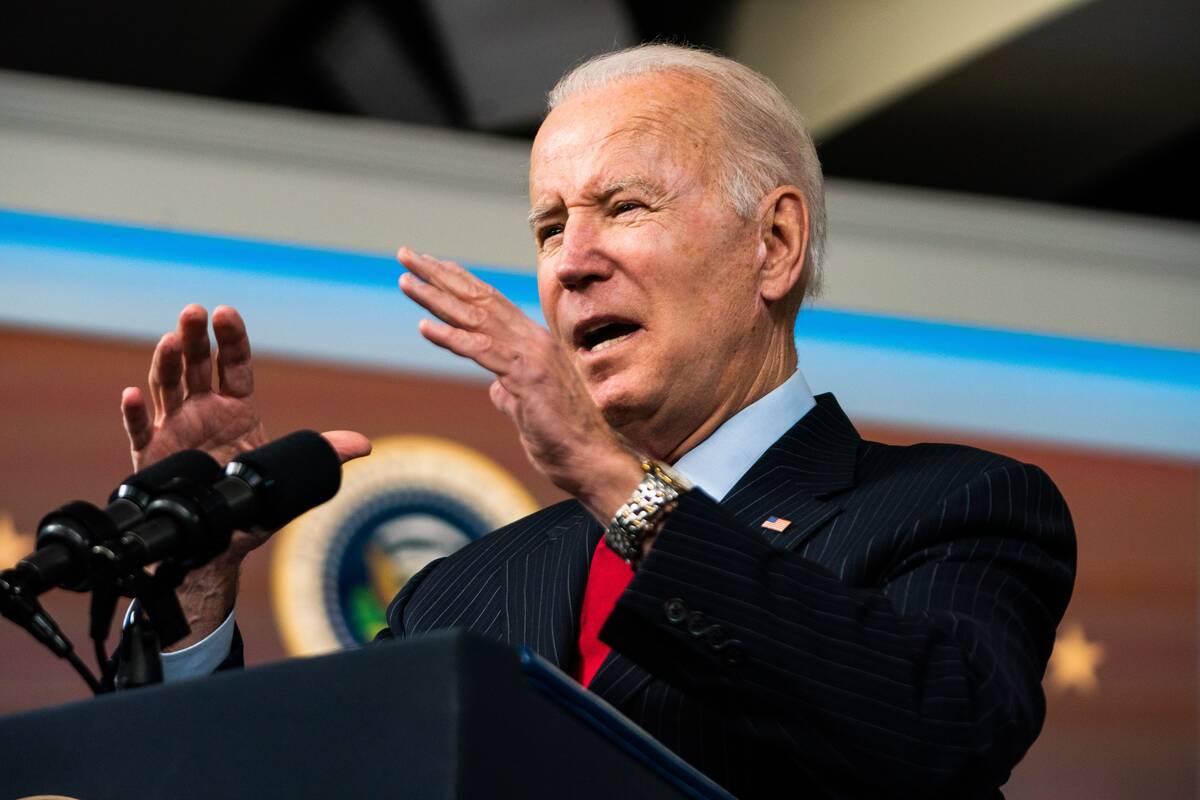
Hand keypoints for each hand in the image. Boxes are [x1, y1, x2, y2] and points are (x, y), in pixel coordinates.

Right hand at [121, 304, 371, 475]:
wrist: (221, 538)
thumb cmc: (253, 499)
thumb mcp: (290, 472)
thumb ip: (322, 453)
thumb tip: (363, 445)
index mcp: (237, 407)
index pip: (234, 364)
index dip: (231, 339)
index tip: (226, 313)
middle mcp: (204, 410)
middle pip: (197, 365)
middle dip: (195, 338)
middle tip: (194, 312)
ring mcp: (175, 427)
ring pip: (167, 387)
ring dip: (167, 363)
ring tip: (170, 341)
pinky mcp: (152, 453)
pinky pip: (140, 430)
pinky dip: (134, 413)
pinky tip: (131, 396)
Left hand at [397, 248, 642, 522]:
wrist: (593, 459)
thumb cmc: (564, 439)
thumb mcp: (529, 408)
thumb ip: (511, 391)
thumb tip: (495, 390)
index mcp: (534, 342)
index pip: (490, 302)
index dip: (458, 280)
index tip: (430, 265)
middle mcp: (533, 339)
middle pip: (479, 298)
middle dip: (438, 275)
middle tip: (405, 255)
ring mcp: (532, 355)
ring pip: (476, 317)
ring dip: (436, 297)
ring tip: (405, 280)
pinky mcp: (527, 377)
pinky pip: (482, 352)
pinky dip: (452, 337)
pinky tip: (424, 327)